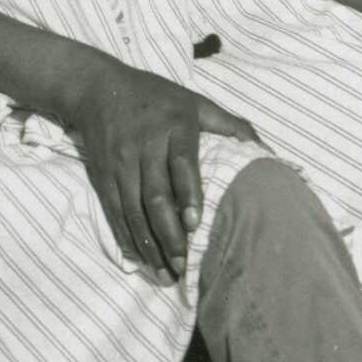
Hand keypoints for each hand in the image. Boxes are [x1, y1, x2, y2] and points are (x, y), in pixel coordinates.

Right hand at [59, 59, 260, 279]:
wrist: (96, 88)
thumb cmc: (154, 96)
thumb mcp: (192, 101)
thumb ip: (228, 124)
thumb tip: (265, 149)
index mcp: (173, 128)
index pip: (180, 164)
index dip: (187, 194)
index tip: (195, 223)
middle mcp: (144, 147)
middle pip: (155, 195)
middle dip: (168, 233)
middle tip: (183, 264)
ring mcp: (120, 162)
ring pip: (132, 209)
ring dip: (148, 243)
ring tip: (165, 273)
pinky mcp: (102, 174)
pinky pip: (113, 210)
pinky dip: (126, 236)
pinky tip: (139, 258)